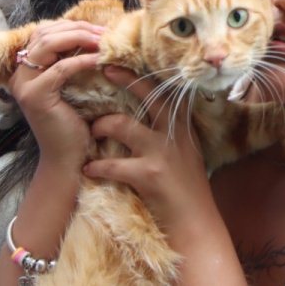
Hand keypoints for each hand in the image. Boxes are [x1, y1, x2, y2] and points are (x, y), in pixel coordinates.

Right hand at [9, 21, 103, 166]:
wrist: (70, 157)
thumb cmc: (78, 122)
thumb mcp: (76, 84)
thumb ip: (75, 60)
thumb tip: (97, 33)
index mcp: (27, 69)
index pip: (44, 32)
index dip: (72, 25)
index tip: (100, 29)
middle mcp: (20, 75)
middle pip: (45, 33)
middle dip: (78, 28)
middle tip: (104, 33)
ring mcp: (24, 85)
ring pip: (48, 44)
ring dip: (79, 38)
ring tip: (103, 41)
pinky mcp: (35, 97)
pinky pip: (60, 68)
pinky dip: (82, 60)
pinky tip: (99, 60)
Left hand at [83, 66, 213, 231]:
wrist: (196, 224)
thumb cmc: (186, 190)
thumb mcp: (186, 153)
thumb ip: (170, 132)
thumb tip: (146, 114)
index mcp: (182, 127)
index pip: (164, 91)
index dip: (142, 75)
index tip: (122, 61)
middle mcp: (174, 134)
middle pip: (147, 95)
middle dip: (123, 79)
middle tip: (101, 68)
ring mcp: (162, 153)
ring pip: (122, 125)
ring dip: (100, 126)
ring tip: (91, 131)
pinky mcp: (150, 175)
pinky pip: (112, 164)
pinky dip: (96, 167)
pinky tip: (88, 170)